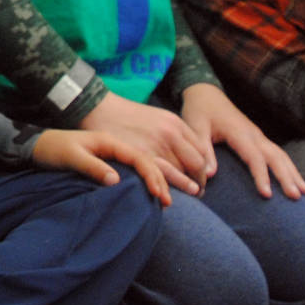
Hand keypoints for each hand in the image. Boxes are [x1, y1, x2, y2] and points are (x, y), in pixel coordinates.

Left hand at [34, 128, 175, 199]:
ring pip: (140, 166)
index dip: (151, 175)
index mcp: (109, 141)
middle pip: (145, 161)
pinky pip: (131, 170)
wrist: (39, 145)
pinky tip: (148, 192)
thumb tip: (116, 181)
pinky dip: (143, 181)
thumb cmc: (54, 150)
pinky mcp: (107, 161)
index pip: (138, 157)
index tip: (158, 193)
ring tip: (164, 199)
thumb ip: (93, 167)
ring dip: (154, 180)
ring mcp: (112, 153)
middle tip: (167, 202)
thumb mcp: (72, 157)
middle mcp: (114, 145)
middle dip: (158, 180)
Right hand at [79, 91, 210, 203]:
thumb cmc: (128, 116)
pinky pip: (159, 176)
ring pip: (180, 173)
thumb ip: (176, 134)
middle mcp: (170, 134)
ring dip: (185, 188)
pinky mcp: (139, 155)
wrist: (100, 107)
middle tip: (197, 192)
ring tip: (186, 196)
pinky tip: (165, 196)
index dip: (204, 168)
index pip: (202, 152)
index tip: (201, 179)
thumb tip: (192, 156)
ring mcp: (155, 145)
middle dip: (199, 181)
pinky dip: (165, 188)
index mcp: (176, 124)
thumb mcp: (158, 118)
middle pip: (195, 164)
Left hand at [181, 83, 304, 198]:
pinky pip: (277, 153)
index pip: (254, 157)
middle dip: (286, 176)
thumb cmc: (199, 111)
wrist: (205, 92)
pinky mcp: (258, 137)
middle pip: (275, 156)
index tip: (267, 195)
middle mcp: (253, 134)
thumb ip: (203, 150)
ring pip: (280, 154)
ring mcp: (258, 135)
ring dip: (292, 172)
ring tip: (304, 192)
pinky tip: (295, 180)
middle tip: (296, 197)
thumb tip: (210, 175)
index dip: (261, 176)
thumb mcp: (195, 128)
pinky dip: (288, 166)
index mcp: (238, 132)